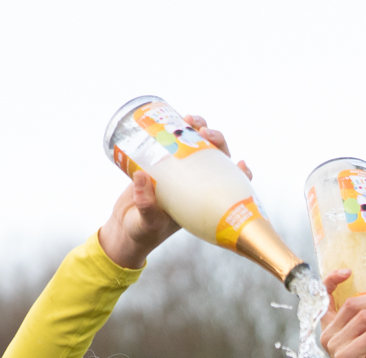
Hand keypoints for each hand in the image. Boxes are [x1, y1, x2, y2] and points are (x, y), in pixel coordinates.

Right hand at [98, 115, 248, 268]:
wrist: (124, 229)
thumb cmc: (142, 232)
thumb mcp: (147, 222)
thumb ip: (146, 205)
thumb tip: (141, 177)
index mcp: (201, 202)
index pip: (229, 186)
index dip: (240, 175)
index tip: (241, 163)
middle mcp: (195, 185)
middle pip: (215, 157)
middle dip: (215, 139)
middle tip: (202, 131)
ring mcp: (179, 173)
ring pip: (195, 145)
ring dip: (196, 128)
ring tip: (188, 119)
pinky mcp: (161, 164)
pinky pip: (172, 142)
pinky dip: (175, 128)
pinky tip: (173, 117)